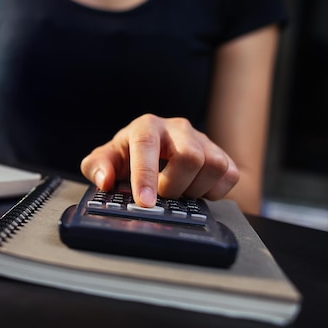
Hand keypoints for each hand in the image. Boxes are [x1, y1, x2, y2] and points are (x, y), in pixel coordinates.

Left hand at [80, 114, 238, 206]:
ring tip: (177, 191)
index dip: (146, 174)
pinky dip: (214, 191)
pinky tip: (195, 190)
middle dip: (173, 185)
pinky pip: (230, 174)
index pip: (147, 144)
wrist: (154, 154)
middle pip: (189, 156)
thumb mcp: (105, 160)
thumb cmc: (128, 156)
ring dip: (194, 189)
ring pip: (213, 165)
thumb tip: (104, 180)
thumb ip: (97, 167)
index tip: (144, 201)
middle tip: (161, 194)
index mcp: (146, 126)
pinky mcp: (221, 154)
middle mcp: (177, 128)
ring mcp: (202, 139)